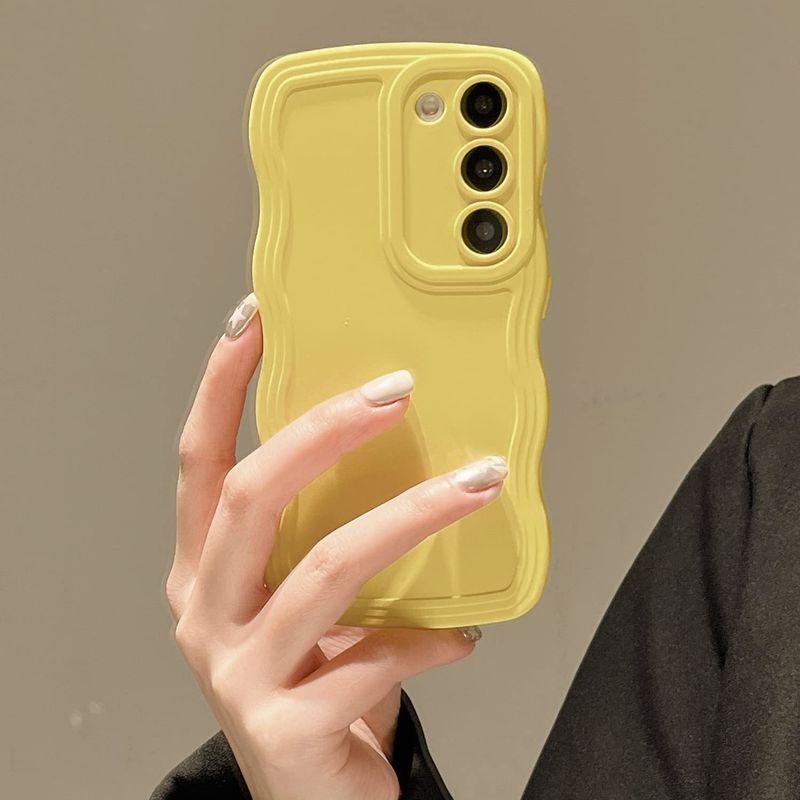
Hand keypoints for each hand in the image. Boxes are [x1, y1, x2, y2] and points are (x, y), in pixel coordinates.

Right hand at [165, 292, 503, 799]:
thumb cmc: (313, 685)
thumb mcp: (307, 602)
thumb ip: (327, 537)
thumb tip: (407, 453)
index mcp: (205, 572)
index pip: (199, 461)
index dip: (221, 386)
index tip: (256, 320)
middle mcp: (204, 613)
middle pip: (253, 495)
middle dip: (324, 429)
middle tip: (396, 389)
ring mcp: (237, 672)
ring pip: (328, 565)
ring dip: (414, 516)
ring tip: (478, 482)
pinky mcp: (284, 727)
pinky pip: (375, 659)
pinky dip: (429, 638)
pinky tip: (463, 634)